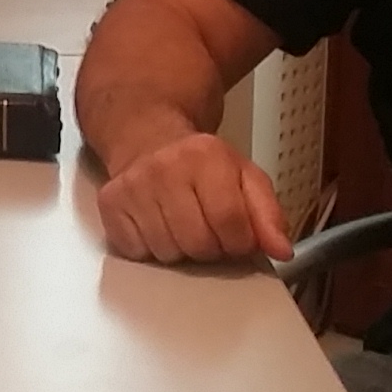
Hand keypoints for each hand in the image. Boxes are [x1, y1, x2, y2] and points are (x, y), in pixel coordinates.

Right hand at [96, 130, 291, 265]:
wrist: (146, 138)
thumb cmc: (200, 164)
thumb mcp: (244, 177)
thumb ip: (268, 214)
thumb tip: (281, 249)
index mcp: (206, 157)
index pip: (231, 224)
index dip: (239, 242)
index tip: (237, 237)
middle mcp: (165, 168)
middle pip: (198, 243)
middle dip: (210, 247)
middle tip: (207, 229)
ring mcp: (133, 187)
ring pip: (167, 252)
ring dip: (179, 248)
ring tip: (180, 225)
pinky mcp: (110, 204)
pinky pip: (136, 252)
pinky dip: (149, 248)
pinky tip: (155, 225)